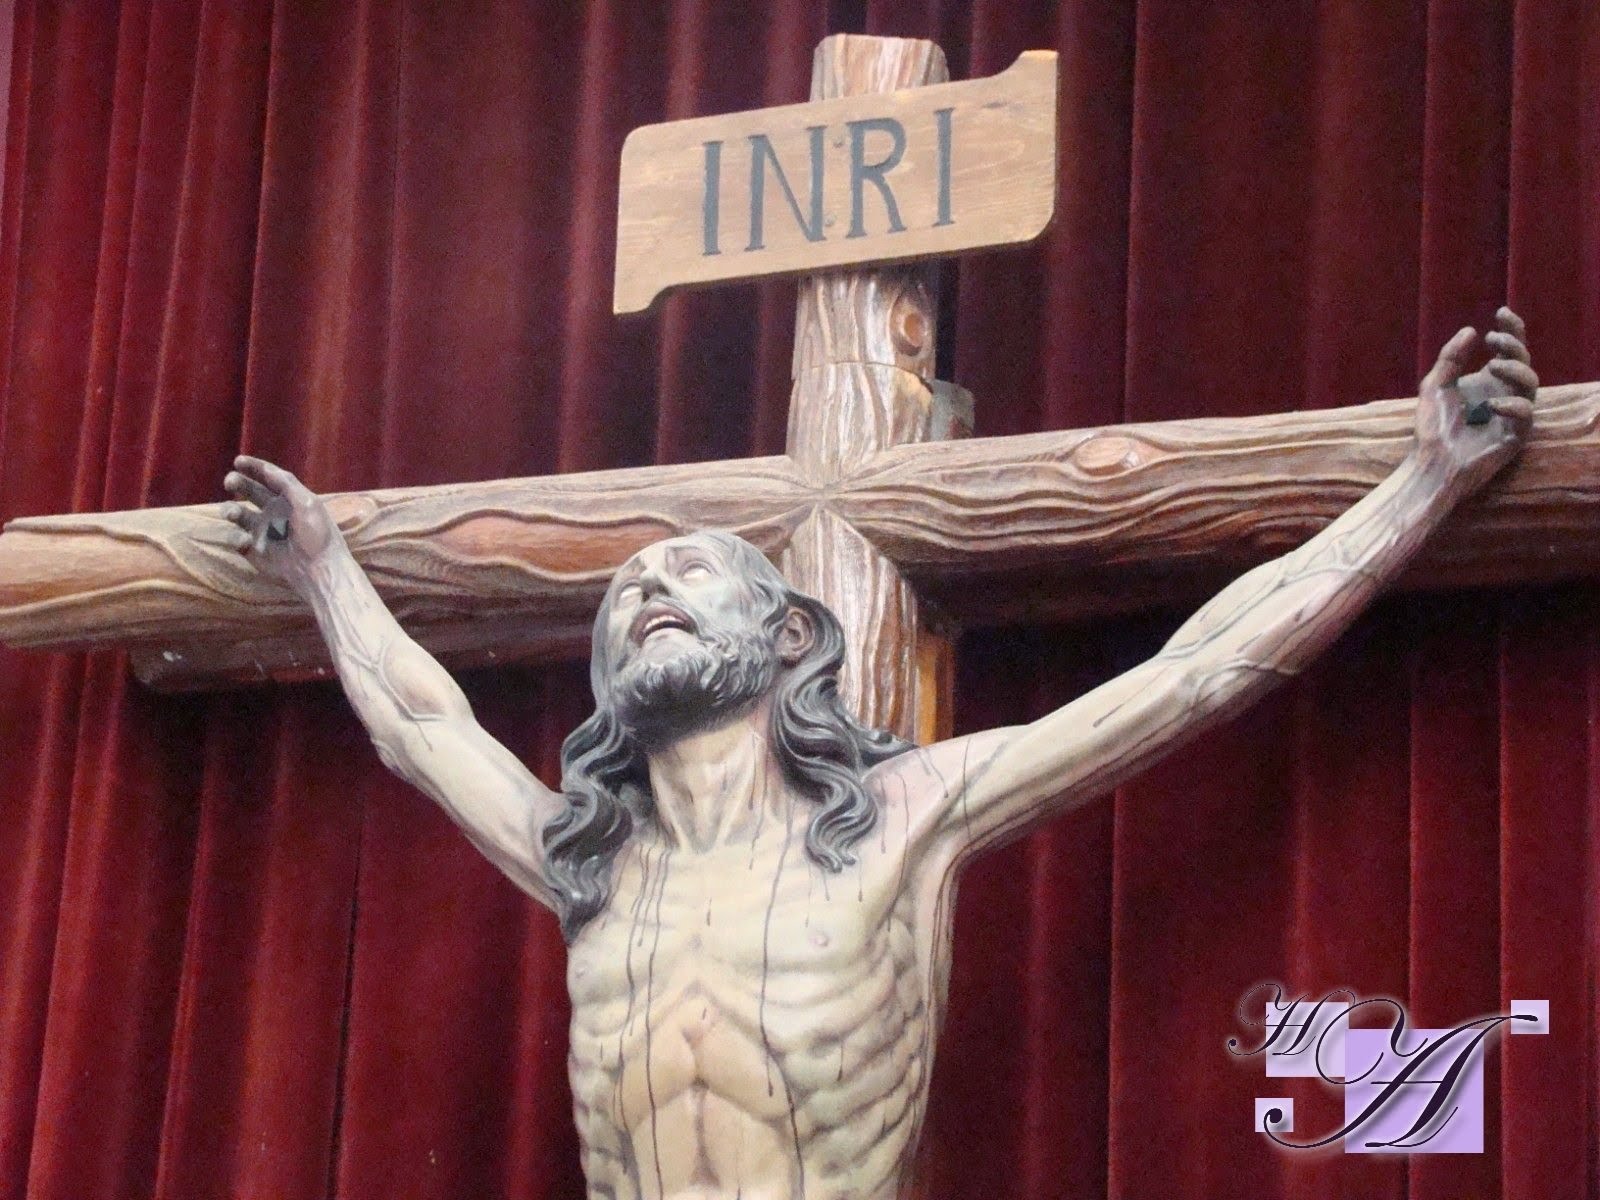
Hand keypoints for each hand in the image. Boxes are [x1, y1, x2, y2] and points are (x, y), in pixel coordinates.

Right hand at [222, 456, 340, 591]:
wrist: (318, 569)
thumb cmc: (318, 534)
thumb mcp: (308, 503)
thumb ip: (287, 483)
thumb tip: (267, 468)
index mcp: (288, 499)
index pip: (268, 478)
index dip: (253, 468)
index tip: (238, 460)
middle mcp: (273, 512)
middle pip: (249, 492)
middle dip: (238, 484)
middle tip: (230, 482)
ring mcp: (262, 531)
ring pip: (237, 514)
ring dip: (230, 510)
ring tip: (232, 513)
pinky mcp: (253, 550)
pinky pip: (236, 539)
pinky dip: (235, 537)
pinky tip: (245, 540)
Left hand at [1415, 307, 1536, 492]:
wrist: (1432, 462)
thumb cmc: (1433, 427)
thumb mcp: (1436, 385)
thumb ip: (1450, 358)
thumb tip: (1471, 329)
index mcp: (1489, 380)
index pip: (1509, 350)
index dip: (1511, 330)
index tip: (1501, 313)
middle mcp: (1505, 392)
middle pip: (1523, 361)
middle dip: (1513, 346)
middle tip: (1494, 341)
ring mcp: (1512, 413)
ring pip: (1531, 383)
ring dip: (1515, 369)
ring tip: (1494, 366)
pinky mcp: (1516, 435)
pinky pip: (1526, 414)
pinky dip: (1513, 404)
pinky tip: (1492, 405)